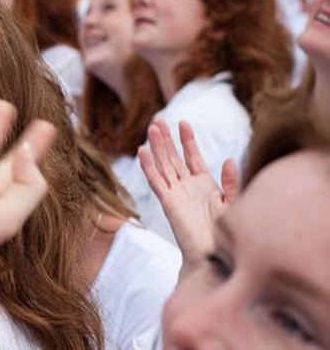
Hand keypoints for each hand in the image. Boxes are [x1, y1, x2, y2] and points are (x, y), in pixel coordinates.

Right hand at [138, 120, 238, 277]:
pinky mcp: (168, 202)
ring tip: (152, 127)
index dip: (187, 140)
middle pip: (173, 157)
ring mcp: (175, 193)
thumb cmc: (225, 234)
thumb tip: (228, 160)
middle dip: (166, 138)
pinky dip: (148, 166)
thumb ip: (231, 182)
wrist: (214, 256)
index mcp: (203, 185)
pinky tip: (142, 151)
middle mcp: (186, 187)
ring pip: (163, 164)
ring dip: (157, 146)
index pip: (192, 156)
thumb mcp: (233, 203)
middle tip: (158, 120)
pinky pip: (155, 181)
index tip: (183, 123)